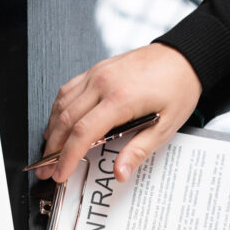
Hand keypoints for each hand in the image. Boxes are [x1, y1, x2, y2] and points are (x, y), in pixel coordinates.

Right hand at [37, 44, 201, 182]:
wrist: (184, 56)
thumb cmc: (177, 87)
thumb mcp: (165, 127)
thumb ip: (138, 151)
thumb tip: (119, 172)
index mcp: (121, 98)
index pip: (83, 132)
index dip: (66, 157)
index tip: (59, 173)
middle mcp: (104, 83)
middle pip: (66, 120)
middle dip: (52, 149)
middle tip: (45, 169)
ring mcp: (97, 74)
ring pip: (62, 105)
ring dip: (52, 131)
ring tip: (48, 152)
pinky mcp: (96, 70)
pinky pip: (68, 91)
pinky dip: (58, 111)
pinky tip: (58, 125)